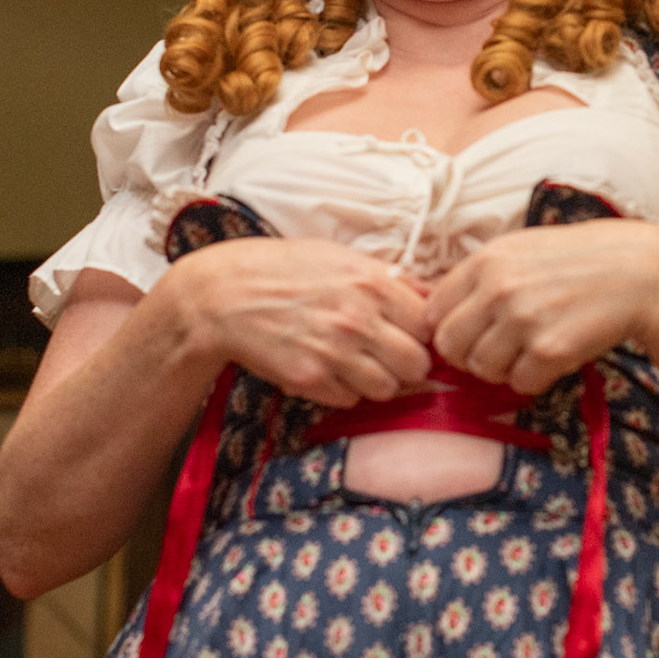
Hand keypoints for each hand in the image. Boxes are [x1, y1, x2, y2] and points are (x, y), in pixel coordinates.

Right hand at [174, 238, 431, 407]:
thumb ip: (391, 279)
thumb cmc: (283, 269)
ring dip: (376, 380)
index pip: (429, 326)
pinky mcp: (310, 380)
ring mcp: (334, 353)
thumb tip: (434, 295)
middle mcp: (358, 320)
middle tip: (386, 354)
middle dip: (406, 363)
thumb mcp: (341, 257)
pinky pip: (350, 400)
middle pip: (417, 365)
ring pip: (387, 389)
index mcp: (372, 283)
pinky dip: (343, 391)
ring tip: (354, 361)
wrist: (223, 295)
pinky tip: (326, 368)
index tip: (408, 332)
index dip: (421, 332)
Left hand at [426, 220, 658, 393]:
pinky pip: (520, 384)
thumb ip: (478, 277)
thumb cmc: (577, 261)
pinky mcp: (550, 350)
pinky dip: (535, 379)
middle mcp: (498, 288)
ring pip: (482, 370)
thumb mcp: (520, 250)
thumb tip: (432, 312)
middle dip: (470, 355)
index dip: (450, 328)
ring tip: (532, 349)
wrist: (639, 273)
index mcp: (486, 260)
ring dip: (504, 369)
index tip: (471, 333)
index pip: (434, 312)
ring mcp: (523, 320)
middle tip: (501, 349)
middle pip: (450, 346)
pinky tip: (555, 356)